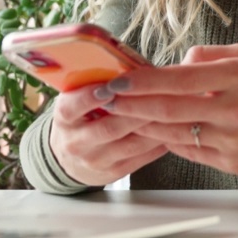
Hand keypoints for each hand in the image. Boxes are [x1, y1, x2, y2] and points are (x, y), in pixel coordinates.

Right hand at [46, 83, 168, 186]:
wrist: (70, 159)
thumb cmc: (80, 118)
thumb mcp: (76, 100)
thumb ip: (95, 83)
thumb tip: (130, 65)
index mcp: (64, 118)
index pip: (72, 107)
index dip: (90, 97)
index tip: (110, 86)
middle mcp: (76, 142)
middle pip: (110, 127)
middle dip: (137, 110)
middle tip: (160, 93)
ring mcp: (96, 160)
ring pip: (131, 144)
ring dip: (154, 126)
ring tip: (173, 109)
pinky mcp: (114, 172)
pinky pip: (142, 157)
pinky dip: (159, 142)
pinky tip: (173, 128)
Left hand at [105, 44, 237, 175]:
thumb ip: (209, 57)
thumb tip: (176, 65)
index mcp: (236, 77)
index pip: (177, 79)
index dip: (142, 81)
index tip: (117, 79)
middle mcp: (232, 109)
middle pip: (168, 108)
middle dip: (130, 104)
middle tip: (106, 100)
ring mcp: (231, 139)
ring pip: (174, 132)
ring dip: (143, 124)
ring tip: (120, 116)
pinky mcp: (231, 162)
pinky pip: (190, 150)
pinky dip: (168, 140)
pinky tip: (153, 131)